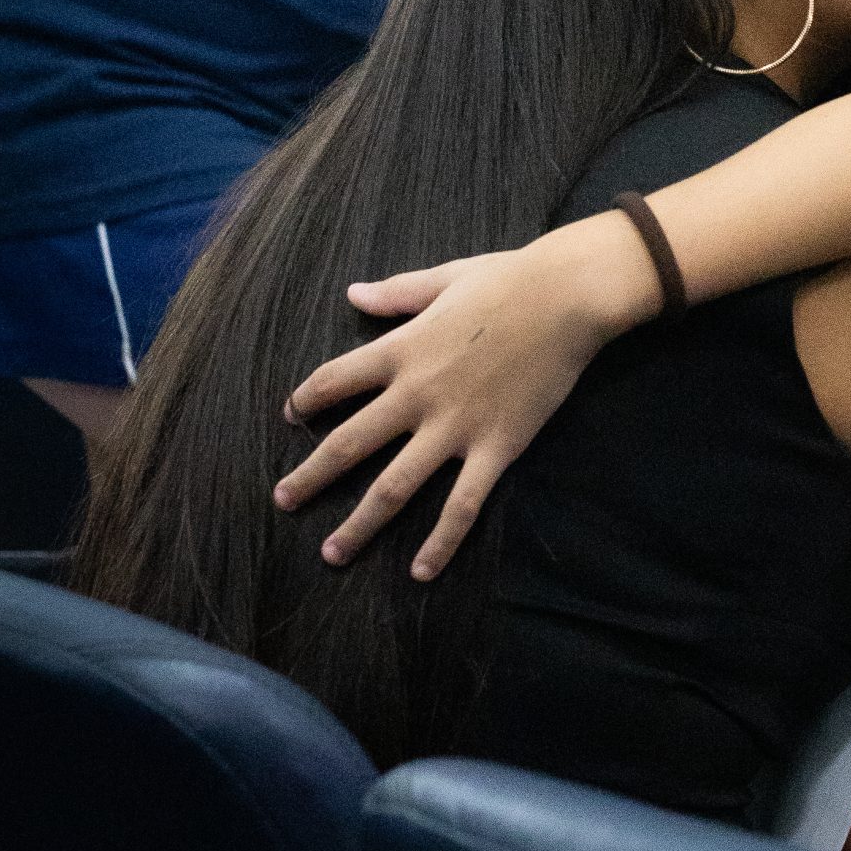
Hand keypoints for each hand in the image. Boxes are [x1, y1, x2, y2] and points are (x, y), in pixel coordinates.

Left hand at [273, 213, 660, 577]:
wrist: (567, 296)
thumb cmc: (508, 280)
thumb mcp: (444, 279)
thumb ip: (396, 294)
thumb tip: (352, 293)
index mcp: (402, 349)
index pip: (333, 380)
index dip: (305, 399)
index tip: (289, 415)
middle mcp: (417, 393)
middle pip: (349, 443)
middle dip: (312, 476)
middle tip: (283, 501)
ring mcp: (455, 426)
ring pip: (394, 486)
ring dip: (359, 524)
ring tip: (333, 554)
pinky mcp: (496, 448)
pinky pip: (462, 505)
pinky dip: (440, 542)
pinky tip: (420, 571)